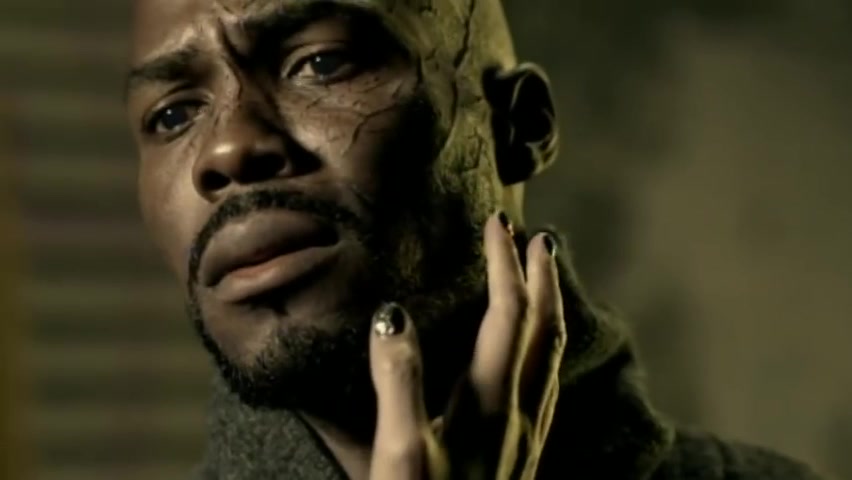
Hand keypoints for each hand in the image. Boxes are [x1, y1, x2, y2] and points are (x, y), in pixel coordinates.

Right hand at [368, 212, 566, 479]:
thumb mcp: (398, 451)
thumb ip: (398, 380)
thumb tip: (394, 314)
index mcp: (488, 401)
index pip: (505, 314)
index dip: (504, 264)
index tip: (498, 222)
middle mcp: (518, 412)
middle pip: (541, 328)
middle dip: (540, 276)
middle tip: (539, 236)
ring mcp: (527, 434)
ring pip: (549, 355)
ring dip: (548, 307)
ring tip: (544, 279)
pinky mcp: (523, 454)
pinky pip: (545, 383)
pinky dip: (544, 347)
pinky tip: (535, 354)